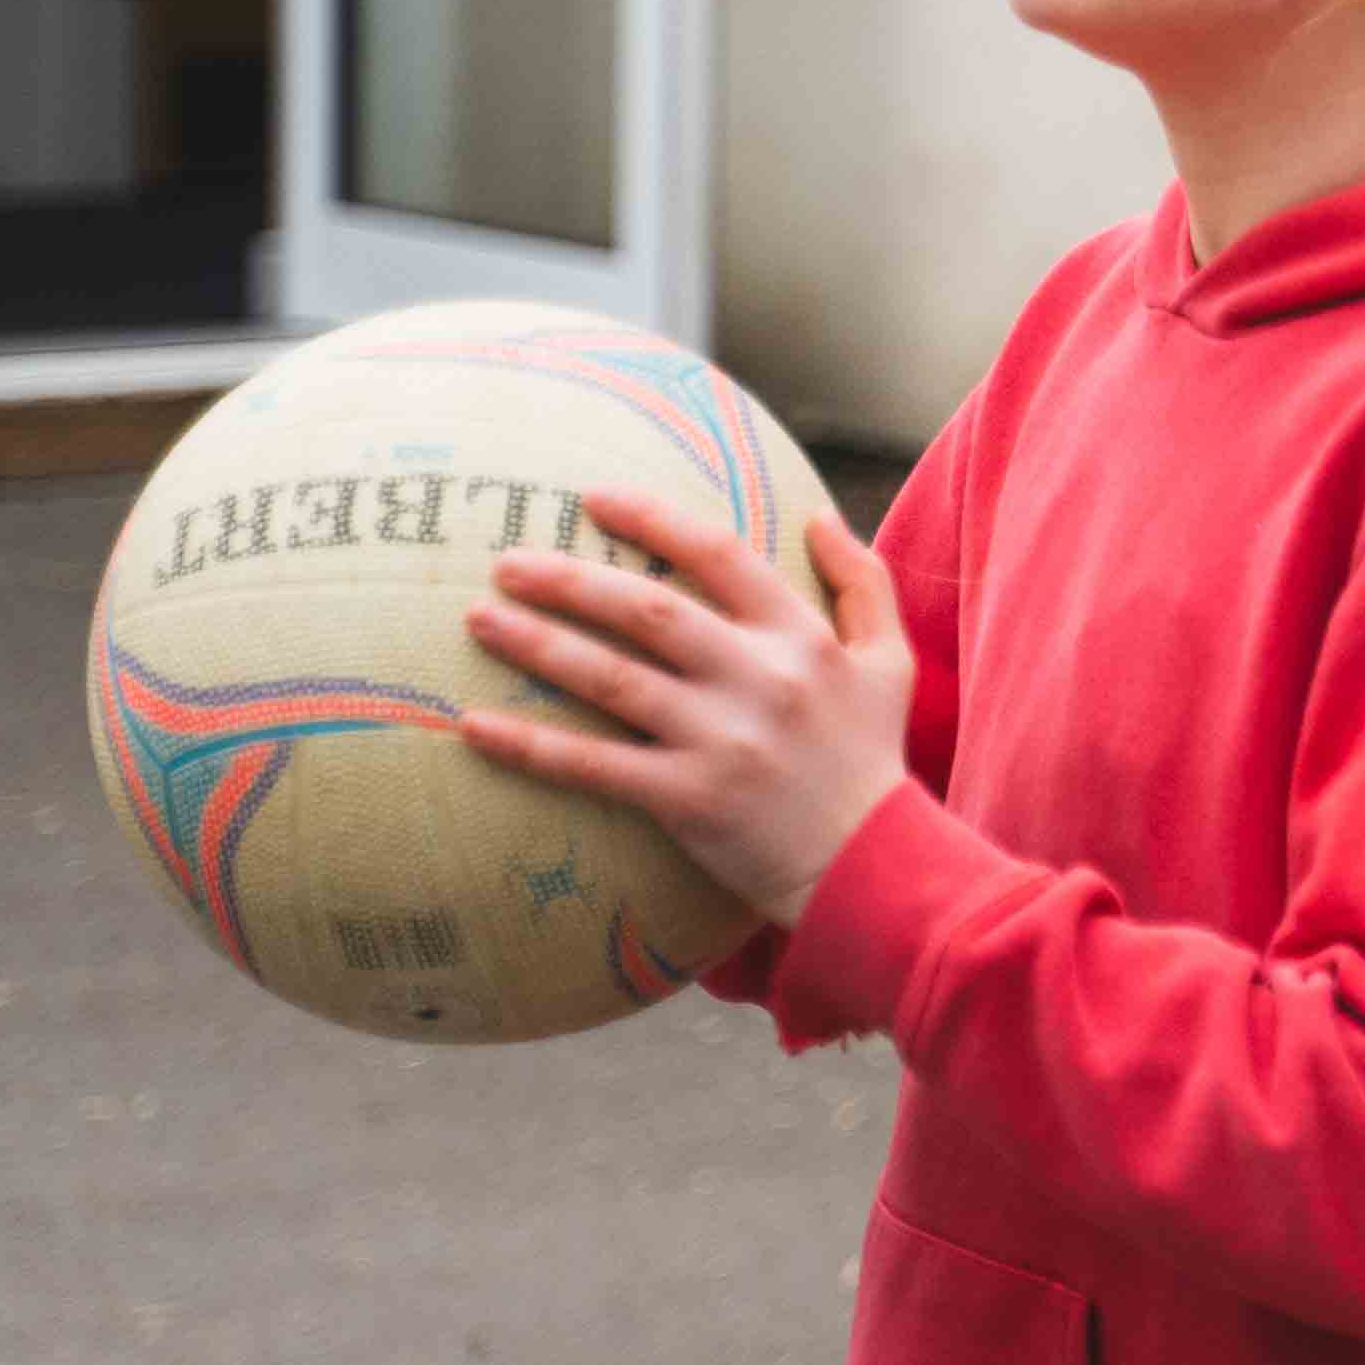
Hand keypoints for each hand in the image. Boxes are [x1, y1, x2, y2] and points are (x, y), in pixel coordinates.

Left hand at [461, 489, 914, 926]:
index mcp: (801, 638)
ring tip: (479, 619)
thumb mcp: (890, 661)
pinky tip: (475, 725)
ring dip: (538, 645)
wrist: (873, 865)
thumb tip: (818, 514)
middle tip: (506, 562)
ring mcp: (722, 740)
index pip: (720, 556)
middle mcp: (759, 679)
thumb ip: (863, 582)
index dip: (654, 520)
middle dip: (571, 580)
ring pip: (613, 679)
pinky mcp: (688, 798)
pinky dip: (532, 745)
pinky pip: (595, 765)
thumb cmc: (871, 756)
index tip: (593, 498)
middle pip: (650, 612)